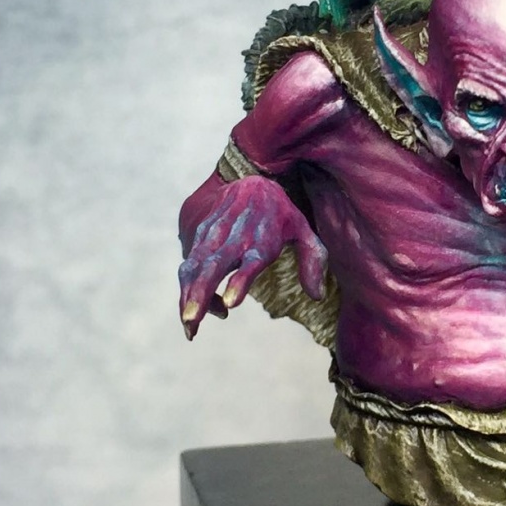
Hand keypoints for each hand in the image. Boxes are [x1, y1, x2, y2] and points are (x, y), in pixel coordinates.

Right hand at [177, 175, 327, 339]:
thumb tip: (318, 296)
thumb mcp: (304, 230)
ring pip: (194, 267)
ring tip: (188, 325)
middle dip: (200, 294)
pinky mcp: (200, 235)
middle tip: (191, 321)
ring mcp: (214, 235)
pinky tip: (192, 311)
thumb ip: (314, 260)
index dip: (240, 281)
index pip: (251, 261)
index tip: (231, 302)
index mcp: (263, 238)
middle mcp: (235, 237)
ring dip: (188, 296)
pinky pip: (189, 265)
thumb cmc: (281, 215)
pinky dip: (187, 288)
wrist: (250, 180)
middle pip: (214, 266)